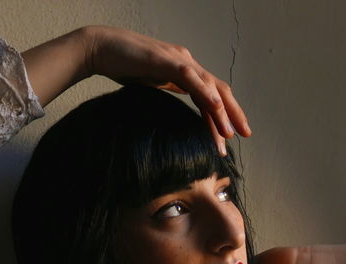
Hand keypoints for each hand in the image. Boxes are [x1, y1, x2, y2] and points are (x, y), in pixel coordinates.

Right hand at [82, 25, 252, 154]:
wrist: (100, 48)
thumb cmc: (122, 65)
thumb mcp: (151, 83)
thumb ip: (167, 90)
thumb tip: (176, 109)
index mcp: (184, 70)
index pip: (211, 94)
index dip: (224, 114)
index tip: (231, 135)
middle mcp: (186, 62)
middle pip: (219, 90)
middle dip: (233, 114)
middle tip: (245, 135)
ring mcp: (178, 60)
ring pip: (209, 86)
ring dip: (222, 111)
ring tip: (230, 134)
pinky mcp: (166, 61)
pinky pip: (191, 78)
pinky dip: (205, 93)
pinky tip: (215, 107)